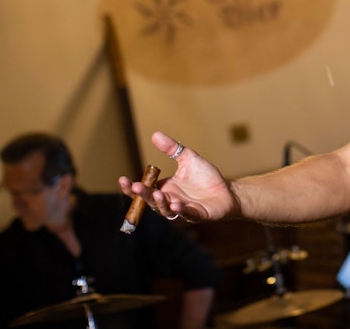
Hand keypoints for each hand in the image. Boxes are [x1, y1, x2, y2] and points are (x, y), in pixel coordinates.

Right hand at [118, 132, 237, 221]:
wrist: (227, 189)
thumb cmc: (205, 176)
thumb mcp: (188, 158)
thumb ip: (171, 149)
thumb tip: (155, 134)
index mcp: (165, 189)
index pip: (144, 190)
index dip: (132, 188)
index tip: (122, 179)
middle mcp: (170, 201)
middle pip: (151, 201)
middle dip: (143, 195)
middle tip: (136, 186)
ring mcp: (182, 210)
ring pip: (166, 210)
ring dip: (161, 203)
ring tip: (158, 194)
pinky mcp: (197, 215)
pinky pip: (187, 214)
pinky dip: (181, 211)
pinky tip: (176, 205)